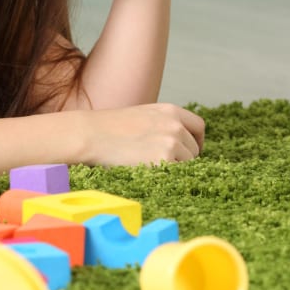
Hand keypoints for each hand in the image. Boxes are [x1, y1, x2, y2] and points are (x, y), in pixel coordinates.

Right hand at [81, 103, 204, 165]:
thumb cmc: (109, 128)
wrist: (91, 135)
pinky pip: (176, 175)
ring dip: (173, 169)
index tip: (189, 151)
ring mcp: (171, 142)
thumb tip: (178, 143)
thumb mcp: (143, 115)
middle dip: (182, 159)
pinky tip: (149, 173)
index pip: (198, 127)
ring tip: (149, 167)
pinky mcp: (163, 160)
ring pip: (186, 165)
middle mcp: (175, 125)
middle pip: (194, 149)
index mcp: (170, 111)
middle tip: (160, 165)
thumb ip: (163, 125)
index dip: (196, 141)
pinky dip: (167, 178)